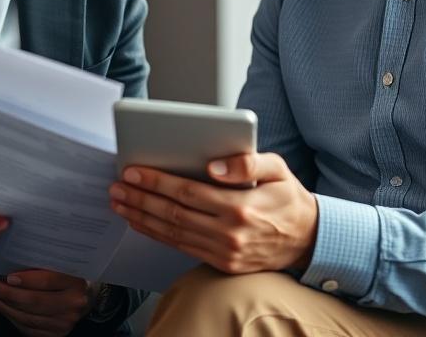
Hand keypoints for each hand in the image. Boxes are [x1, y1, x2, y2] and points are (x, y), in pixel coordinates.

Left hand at [0, 269, 93, 336]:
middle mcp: (73, 304)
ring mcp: (64, 323)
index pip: (47, 281)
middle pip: (35, 301)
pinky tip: (4, 309)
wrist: (86, 297)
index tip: (8, 277)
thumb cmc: (70, 277)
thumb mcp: (63, 266)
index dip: (26, 280)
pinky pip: (28, 329)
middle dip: (9, 294)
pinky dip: (13, 319)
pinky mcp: (56, 334)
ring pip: (28, 317)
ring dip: (6, 307)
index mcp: (76, 282)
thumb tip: (13, 267)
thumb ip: (43, 266)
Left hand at [109, 152, 317, 273]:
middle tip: (117, 187)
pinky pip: (181, 247)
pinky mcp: (221, 263)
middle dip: (140, 199)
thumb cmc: (289, 198)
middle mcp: (229, 233)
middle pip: (173, 214)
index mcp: (241, 207)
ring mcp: (224, 251)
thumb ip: (248, 162)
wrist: (308, 239)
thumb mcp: (278, 169)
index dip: (157, 182)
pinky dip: (157, 234)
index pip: (188, 192)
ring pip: (173, 233)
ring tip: (120, 203)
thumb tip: (214, 165)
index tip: (133, 172)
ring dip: (142, 217)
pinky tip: (141, 222)